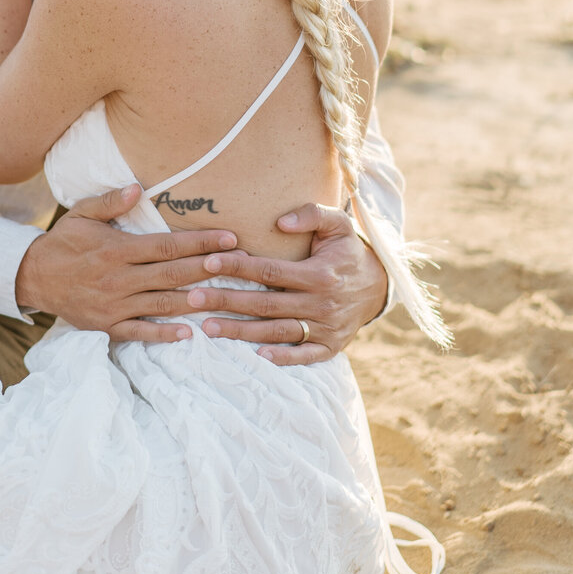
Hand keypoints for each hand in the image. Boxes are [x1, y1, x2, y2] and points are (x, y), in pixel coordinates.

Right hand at [16, 185, 239, 344]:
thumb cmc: (63, 242)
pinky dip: (164, 334)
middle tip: (240, 264)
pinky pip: (140, 332)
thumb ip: (111, 201)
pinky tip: (188, 333)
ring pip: (163, 304)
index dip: (201, 242)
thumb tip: (138, 187)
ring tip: (225, 296)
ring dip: (195, 300)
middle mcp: (119, 279)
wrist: (32, 277)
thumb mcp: (82, 214)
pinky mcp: (107, 326)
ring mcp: (115, 305)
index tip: (229, 238)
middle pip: (173, 274)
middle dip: (208, 268)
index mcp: (117, 249)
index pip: (167, 245)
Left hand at [186, 203, 388, 364]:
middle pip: (265, 304)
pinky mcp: (331, 347)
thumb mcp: (337, 224)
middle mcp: (321, 304)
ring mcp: (326, 328)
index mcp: (319, 274)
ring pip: (276, 332)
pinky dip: (282, 358)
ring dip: (240, 332)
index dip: (237, 267)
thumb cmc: (348, 250)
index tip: (208, 262)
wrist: (380, 284)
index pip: (269, 271)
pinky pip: (303, 356)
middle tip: (192, 300)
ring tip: (207, 329)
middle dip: (226, 301)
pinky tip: (255, 356)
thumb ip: (311, 214)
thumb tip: (281, 222)